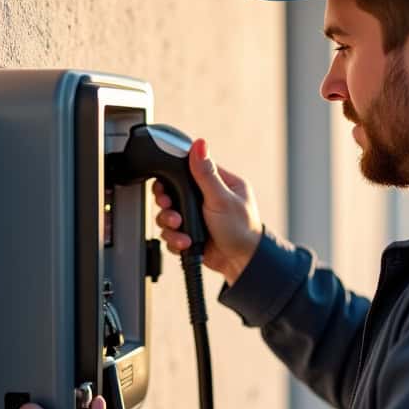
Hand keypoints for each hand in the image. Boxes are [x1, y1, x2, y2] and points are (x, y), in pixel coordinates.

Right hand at [153, 139, 261, 285]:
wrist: (242, 264)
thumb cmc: (242, 230)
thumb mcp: (222, 198)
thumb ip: (206, 173)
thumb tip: (200, 143)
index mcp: (219, 183)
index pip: (190, 171)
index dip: (174, 178)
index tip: (166, 187)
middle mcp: (207, 198)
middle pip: (174, 194)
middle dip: (168, 205)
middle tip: (172, 212)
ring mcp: (198, 217)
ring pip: (170, 215)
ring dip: (170, 224)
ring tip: (179, 229)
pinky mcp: (191, 234)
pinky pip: (172, 233)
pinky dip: (175, 239)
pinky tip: (184, 242)